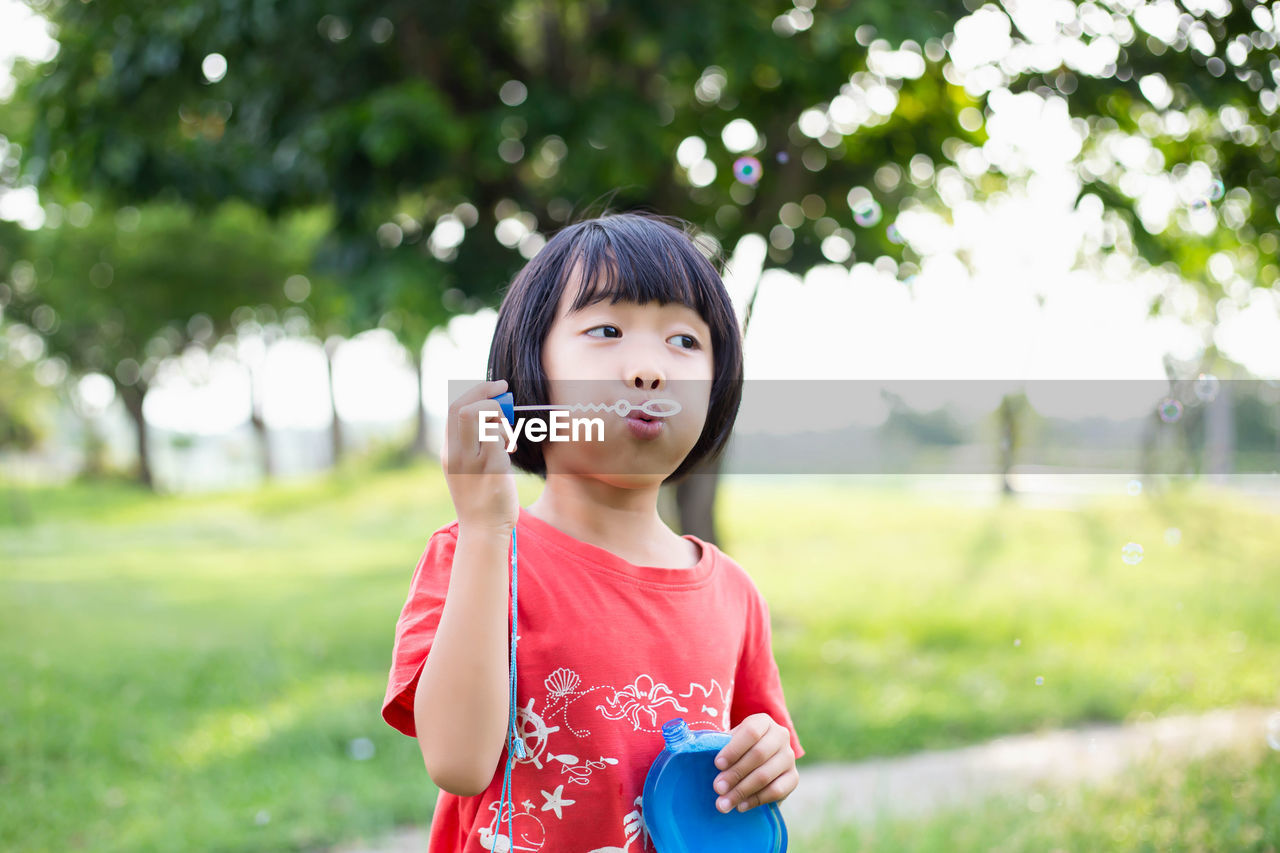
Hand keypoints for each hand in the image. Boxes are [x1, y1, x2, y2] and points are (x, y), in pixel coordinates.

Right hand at [440, 378, 519, 532]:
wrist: (484, 530)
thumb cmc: (482, 498)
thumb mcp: (468, 468)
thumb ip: (473, 444)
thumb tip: (491, 416)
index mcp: (448, 452)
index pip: (453, 408)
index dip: (475, 391)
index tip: (495, 387)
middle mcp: (455, 454)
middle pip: (461, 406)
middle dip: (485, 391)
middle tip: (504, 391)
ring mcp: (471, 461)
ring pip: (478, 416)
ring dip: (498, 415)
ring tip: (506, 435)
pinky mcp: (492, 468)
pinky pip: (496, 435)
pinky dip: (506, 433)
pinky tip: (511, 449)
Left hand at [711, 713, 798, 813]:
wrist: (759, 761)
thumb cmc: (737, 749)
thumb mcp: (729, 742)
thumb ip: (719, 746)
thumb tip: (699, 753)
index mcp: (763, 721)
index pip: (751, 732)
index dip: (733, 749)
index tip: (717, 765)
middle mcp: (780, 736)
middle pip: (758, 755)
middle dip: (735, 774)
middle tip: (717, 788)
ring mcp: (789, 757)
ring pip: (765, 775)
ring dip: (742, 791)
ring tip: (724, 803)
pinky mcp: (793, 777)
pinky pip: (776, 791)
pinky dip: (756, 800)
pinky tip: (741, 806)